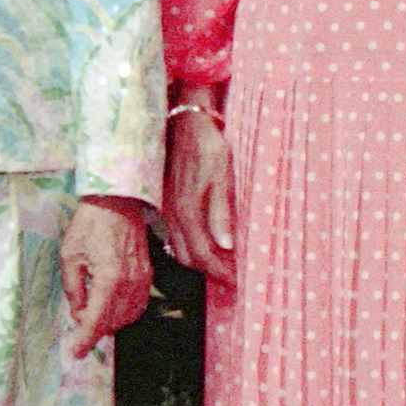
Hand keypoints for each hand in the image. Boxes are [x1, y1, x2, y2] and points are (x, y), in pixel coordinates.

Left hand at [61, 197, 152, 357]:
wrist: (117, 202)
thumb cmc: (90, 225)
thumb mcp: (70, 256)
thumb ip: (74, 289)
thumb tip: (78, 312)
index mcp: (109, 278)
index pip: (97, 320)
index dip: (85, 340)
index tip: (76, 353)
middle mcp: (130, 282)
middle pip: (114, 322)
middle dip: (95, 329)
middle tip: (78, 325)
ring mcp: (142, 279)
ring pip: (129, 316)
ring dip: (110, 323)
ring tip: (93, 315)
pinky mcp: (147, 274)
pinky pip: (140, 304)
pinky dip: (126, 313)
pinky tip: (112, 309)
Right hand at [160, 98, 234, 284]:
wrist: (186, 123)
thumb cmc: (208, 146)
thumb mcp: (222, 176)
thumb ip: (221, 213)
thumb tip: (227, 246)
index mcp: (188, 212)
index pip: (203, 255)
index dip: (220, 272)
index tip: (237, 282)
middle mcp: (174, 215)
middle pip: (188, 258)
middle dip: (210, 272)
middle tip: (233, 277)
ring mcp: (168, 210)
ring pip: (180, 249)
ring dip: (200, 261)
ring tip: (223, 265)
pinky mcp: (168, 204)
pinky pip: (176, 236)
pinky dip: (191, 247)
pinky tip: (207, 244)